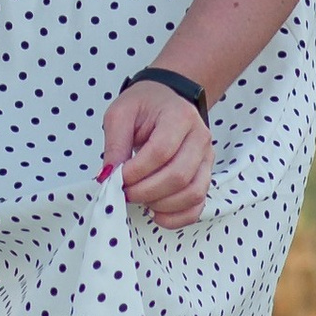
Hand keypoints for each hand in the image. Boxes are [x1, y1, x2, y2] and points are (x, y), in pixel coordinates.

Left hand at [99, 77, 213, 225]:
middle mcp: (200, 137)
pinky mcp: (205, 174)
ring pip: (192, 193)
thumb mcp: (121, 114)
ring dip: (161, 205)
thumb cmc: (145, 105)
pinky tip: (156, 214)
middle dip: (145, 191)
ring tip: (139, 199)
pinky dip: (177, 216)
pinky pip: (198, 204)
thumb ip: (114, 144)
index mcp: (179, 116)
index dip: (136, 171)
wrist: (168, 99)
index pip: (160, 152)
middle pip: (178, 176)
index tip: (116, 177)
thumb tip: (108, 177)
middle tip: (124, 192)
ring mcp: (207, 158)